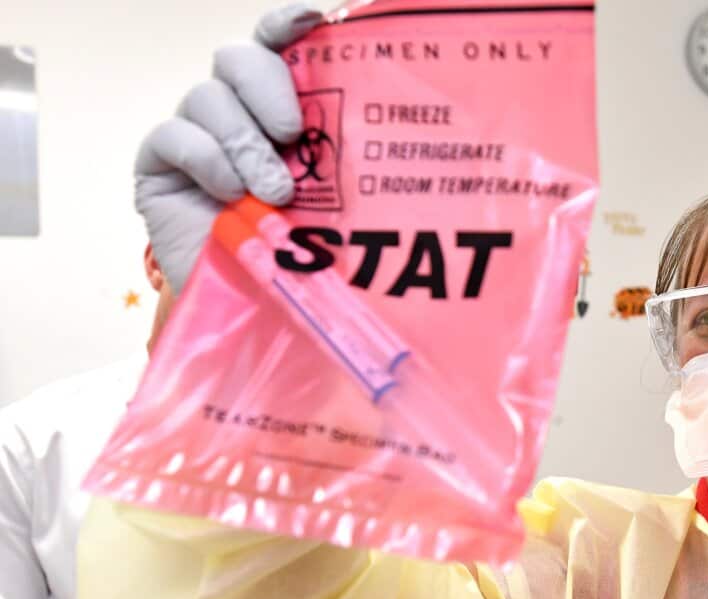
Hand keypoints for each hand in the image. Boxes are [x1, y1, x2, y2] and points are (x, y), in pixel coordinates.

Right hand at [135, 3, 323, 291]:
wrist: (259, 305)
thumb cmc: (307, 248)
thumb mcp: (341, 201)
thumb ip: (349, 162)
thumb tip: (392, 121)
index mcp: (282, 105)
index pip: (277, 42)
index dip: (287, 22)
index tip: (314, 20)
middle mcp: (237, 108)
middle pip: (238, 57)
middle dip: (267, 88)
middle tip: (292, 135)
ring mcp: (196, 132)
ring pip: (208, 96)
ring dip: (244, 143)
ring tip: (273, 193)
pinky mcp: (159, 162)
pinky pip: (174, 135)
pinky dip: (207, 160)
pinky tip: (231, 195)